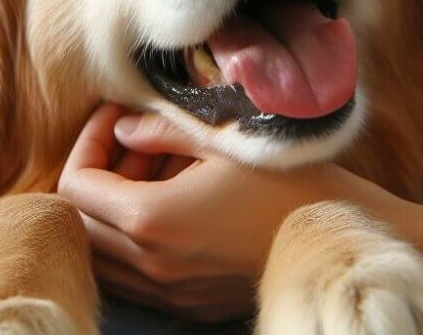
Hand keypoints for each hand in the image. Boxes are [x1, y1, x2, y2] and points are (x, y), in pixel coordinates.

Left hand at [57, 104, 361, 321]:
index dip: (88, 142)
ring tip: (153, 171)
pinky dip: (133, 240)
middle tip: (133, 142)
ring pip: (101, 255)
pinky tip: (174, 203)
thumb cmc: (290, 182)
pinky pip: (134, 275)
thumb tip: (121, 127)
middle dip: (96, 175)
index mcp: (152, 219)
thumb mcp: (224, 139)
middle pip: (80, 222)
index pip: (76, 185)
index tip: (117, 117)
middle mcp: (152, 263)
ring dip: (110, 211)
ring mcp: (170, 291)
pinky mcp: (190, 305)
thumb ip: (161, 129)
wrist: (346, 240)